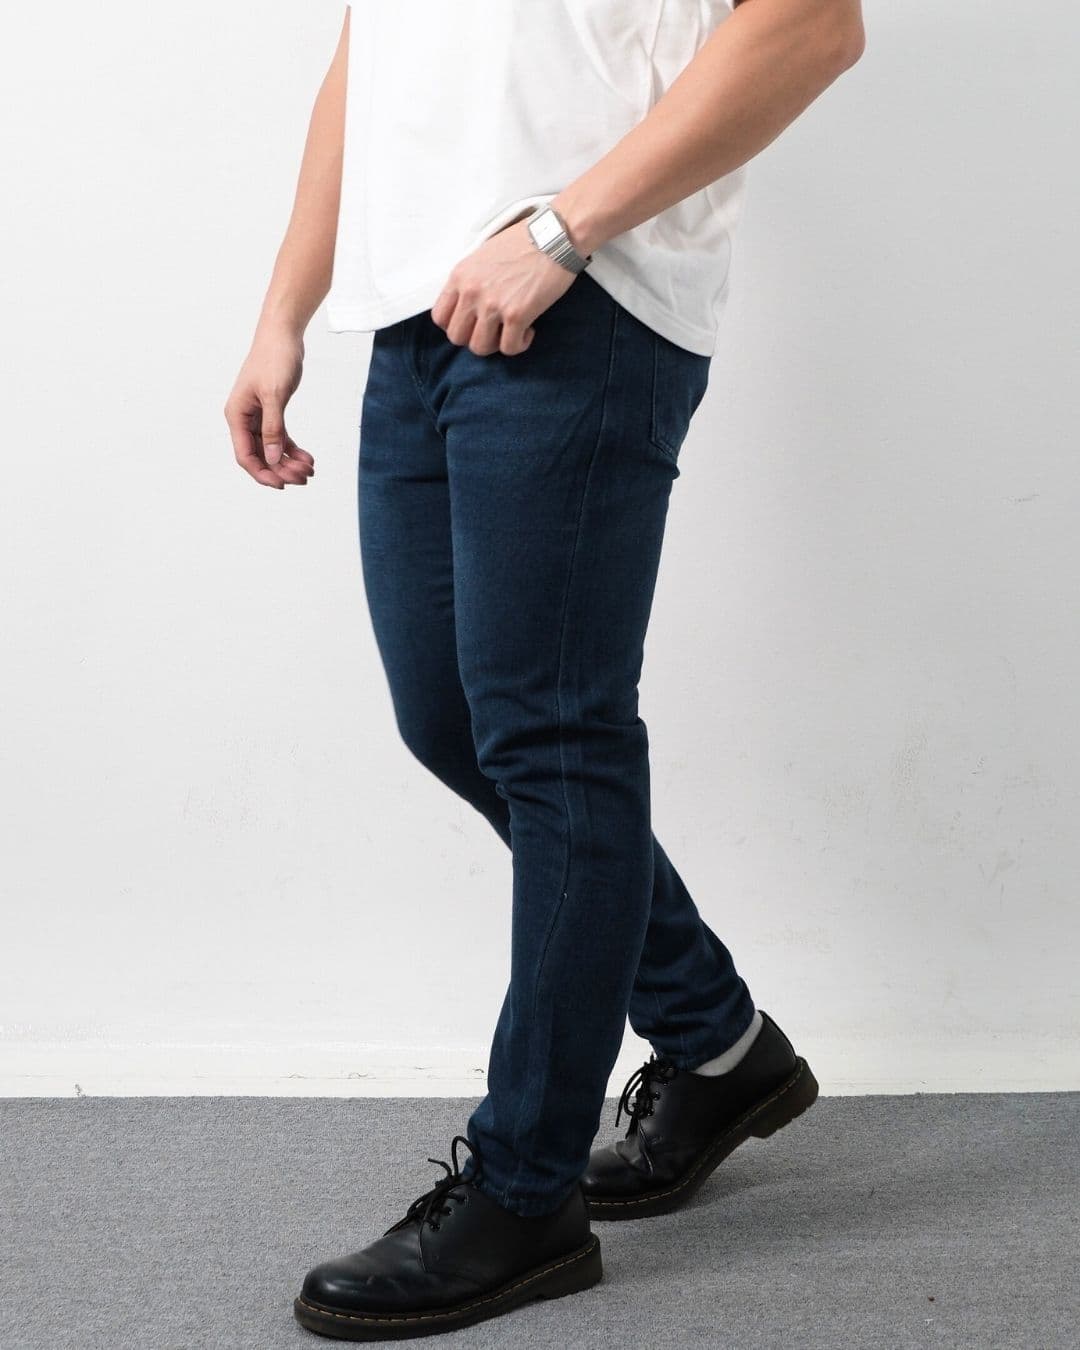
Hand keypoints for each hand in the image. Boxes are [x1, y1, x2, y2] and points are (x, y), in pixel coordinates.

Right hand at [224, 325, 314, 488]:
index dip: (262, 473)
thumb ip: (272, 428)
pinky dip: (293, 449)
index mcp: (237, 415)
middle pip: (259, 455)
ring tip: (309, 470)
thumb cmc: (275, 358)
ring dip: (289, 462)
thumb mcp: (274, 395)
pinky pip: (280, 438)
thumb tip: (271, 458)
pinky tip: (308, 458)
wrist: (283, 334)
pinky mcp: (272, 411)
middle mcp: (244, 418)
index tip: (282, 485)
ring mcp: (258, 416)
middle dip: (280, 470)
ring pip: (271, 449)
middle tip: (304, 478)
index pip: (244, 455)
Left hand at [431, 218, 577, 356]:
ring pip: (479, 347)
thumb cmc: (524, 242)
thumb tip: (469, 304)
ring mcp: (493, 305)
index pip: (439, 316)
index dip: (455, 325)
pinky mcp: (517, 315)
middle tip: (492, 330)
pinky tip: (528, 331)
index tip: (471, 323)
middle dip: (474, 338)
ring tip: (509, 332)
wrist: (555, 236)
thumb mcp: (483, 255)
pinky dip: (519, 345)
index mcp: (460, 276)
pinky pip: (509, 348)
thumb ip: (470, 280)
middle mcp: (472, 292)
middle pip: (456, 337)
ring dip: (495, 345)